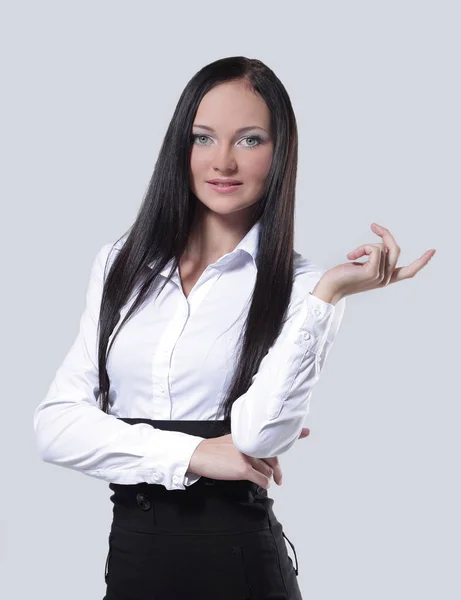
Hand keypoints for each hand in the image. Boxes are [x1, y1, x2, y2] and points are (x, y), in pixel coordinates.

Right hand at [188, 427, 309, 488]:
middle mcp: (250, 443)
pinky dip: (264, 483)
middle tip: (279, 478)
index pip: (273, 434)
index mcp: (249, 435)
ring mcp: (247, 456)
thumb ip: (248, 444)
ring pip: (268, 470)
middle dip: (278, 470)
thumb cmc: (214, 449)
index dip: (293, 434)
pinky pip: (261, 479)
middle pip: (273, 457)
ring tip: (265, 481)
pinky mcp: (243, 469)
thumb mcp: (232, 440)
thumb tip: (259, 455)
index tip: (307, 431)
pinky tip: (263, 484)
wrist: (199, 455)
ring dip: (268, 477)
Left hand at [314, 223, 435, 300]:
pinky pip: (374, 249)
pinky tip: (351, 257)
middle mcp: (386, 279)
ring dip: (365, 246)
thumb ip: (375, 257)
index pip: (409, 271)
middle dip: (385, 234)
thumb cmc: (343, 276)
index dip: (422, 261)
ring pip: (382, 247)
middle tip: (374, 226)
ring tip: (352, 256)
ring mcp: (380, 277)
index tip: (433, 251)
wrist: (330, 287)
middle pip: (395, 249)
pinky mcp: (372, 272)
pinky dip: (362, 248)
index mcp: (386, 279)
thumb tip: (381, 246)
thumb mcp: (363, 265)